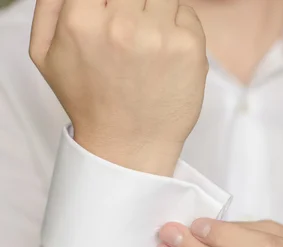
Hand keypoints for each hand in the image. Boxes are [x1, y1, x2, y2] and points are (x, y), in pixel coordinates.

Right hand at [30, 0, 207, 174]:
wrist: (127, 148)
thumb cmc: (88, 101)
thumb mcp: (45, 54)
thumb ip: (49, 2)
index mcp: (81, 20)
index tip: (111, 10)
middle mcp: (121, 25)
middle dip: (132, 3)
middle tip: (131, 24)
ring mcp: (159, 36)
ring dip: (156, 10)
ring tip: (147, 40)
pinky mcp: (189, 48)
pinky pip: (187, 13)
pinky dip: (179, 27)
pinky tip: (165, 56)